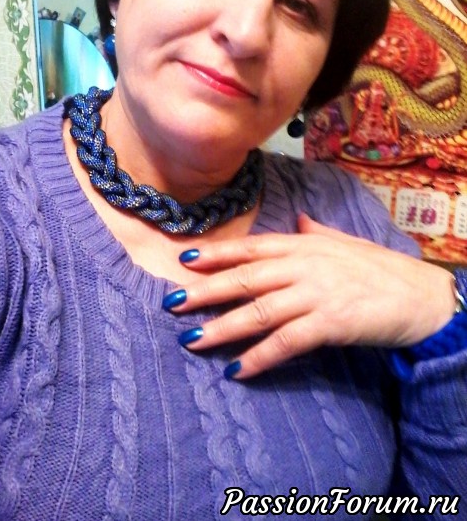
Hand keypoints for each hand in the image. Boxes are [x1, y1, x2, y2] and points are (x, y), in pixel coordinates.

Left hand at [165, 215, 454, 377]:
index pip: (252, 248)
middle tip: (171, 303)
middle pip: (246, 279)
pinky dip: (260, 357)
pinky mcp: (331, 323)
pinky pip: (287, 342)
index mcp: (304, 245)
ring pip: (259, 311)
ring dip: (222, 328)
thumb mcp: (345, 242)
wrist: (420, 295)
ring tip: (191, 341)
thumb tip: (300, 220)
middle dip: (205, 291)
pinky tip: (236, 371)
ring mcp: (316, 294)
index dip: (217, 254)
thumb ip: (317, 232)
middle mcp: (304, 265)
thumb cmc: (379, 268)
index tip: (184, 261)